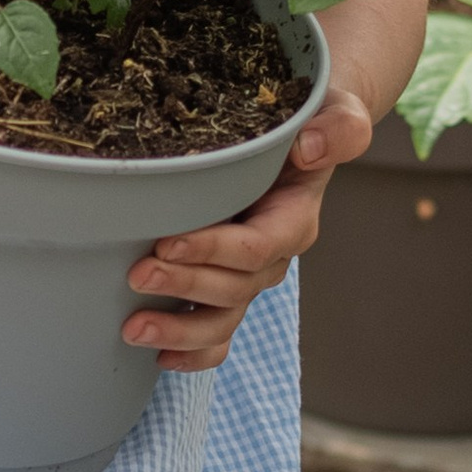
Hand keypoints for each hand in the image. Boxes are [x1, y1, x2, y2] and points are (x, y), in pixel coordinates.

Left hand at [124, 87, 376, 372]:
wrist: (302, 133)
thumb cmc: (309, 120)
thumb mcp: (336, 113)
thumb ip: (337, 129)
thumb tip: (309, 148)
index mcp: (294, 219)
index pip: (256, 247)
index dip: (212, 250)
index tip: (166, 242)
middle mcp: (274, 255)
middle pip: (233, 286)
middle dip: (184, 285)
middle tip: (136, 274)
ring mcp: (250, 277)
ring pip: (222, 318)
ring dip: (179, 329)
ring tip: (133, 329)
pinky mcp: (229, 285)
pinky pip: (219, 333)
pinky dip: (193, 352)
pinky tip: (160, 358)